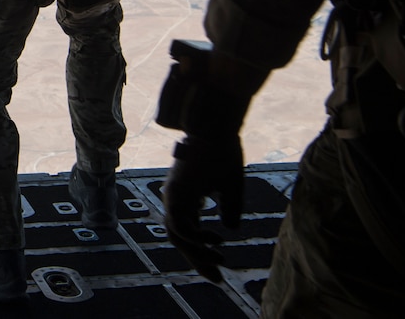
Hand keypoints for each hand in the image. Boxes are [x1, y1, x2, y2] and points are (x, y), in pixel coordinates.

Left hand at [162, 136, 244, 282]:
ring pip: (176, 234)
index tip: (218, 270)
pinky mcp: (176, 192)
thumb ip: (229, 207)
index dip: (201, 252)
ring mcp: (174, 195)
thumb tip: (230, 228)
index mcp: (188, 198)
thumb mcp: (231, 186)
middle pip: (179, 237)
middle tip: (217, 278)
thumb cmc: (224, 150)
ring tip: (219, 260)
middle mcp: (176, 198)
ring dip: (196, 252)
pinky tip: (216, 240)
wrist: (215, 126)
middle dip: (197, 259)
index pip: (189, 231)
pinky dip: (195, 237)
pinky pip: (180, 224)